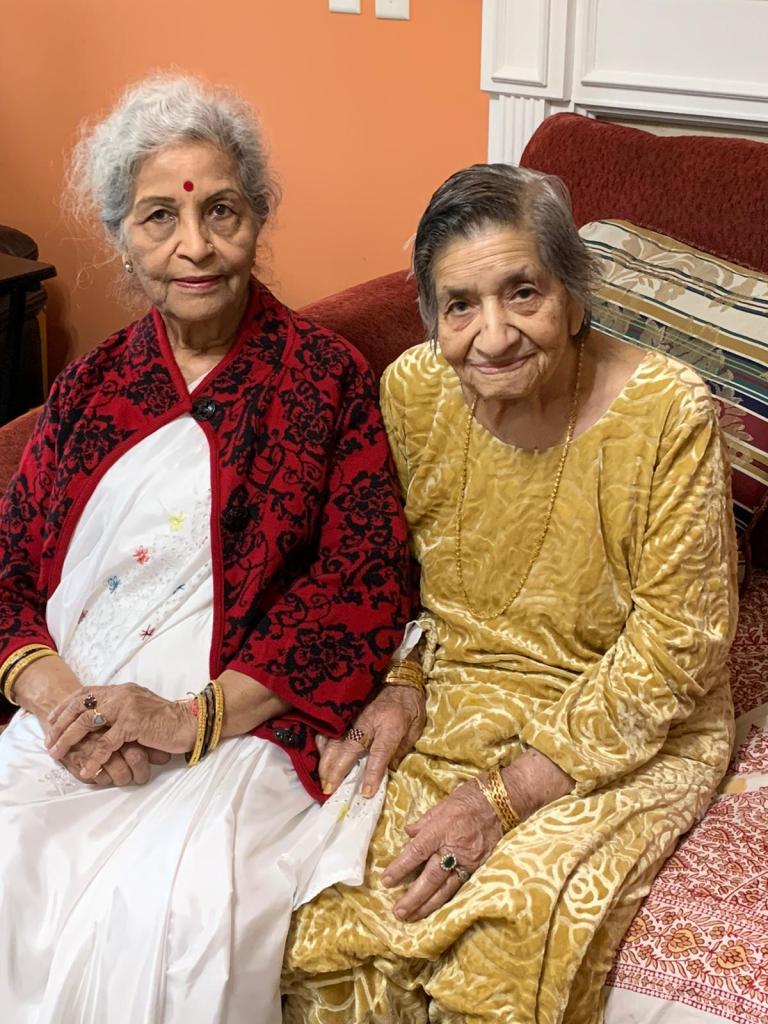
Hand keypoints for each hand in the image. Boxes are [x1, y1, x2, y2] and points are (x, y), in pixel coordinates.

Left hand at [45, 683, 197, 780]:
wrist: (190, 722)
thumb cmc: (165, 720)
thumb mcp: (138, 708)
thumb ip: (120, 710)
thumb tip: (98, 721)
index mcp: (121, 690)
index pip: (85, 693)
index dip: (65, 707)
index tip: (52, 721)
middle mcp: (121, 694)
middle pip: (80, 706)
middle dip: (60, 725)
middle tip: (49, 742)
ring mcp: (126, 707)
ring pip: (87, 723)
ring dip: (68, 740)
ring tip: (57, 754)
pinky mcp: (133, 724)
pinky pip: (106, 744)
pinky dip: (94, 758)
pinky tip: (86, 769)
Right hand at [319, 685, 425, 797]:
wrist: (399, 679)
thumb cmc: (410, 705)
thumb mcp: (416, 728)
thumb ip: (402, 750)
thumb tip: (389, 771)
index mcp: (391, 725)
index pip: (380, 753)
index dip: (372, 773)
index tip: (365, 792)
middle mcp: (369, 721)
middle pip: (349, 748)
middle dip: (337, 770)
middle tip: (329, 789)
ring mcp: (354, 715)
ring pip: (335, 740)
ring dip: (327, 762)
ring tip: (323, 780)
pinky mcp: (346, 712)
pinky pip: (331, 729)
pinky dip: (323, 744)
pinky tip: (320, 756)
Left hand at [381, 777, 501, 921]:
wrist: (502, 802)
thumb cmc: (470, 798)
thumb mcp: (442, 805)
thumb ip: (424, 823)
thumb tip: (409, 834)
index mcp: (440, 830)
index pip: (416, 853)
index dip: (400, 868)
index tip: (386, 881)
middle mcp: (453, 849)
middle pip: (430, 878)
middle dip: (413, 897)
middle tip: (398, 911)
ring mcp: (468, 861)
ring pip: (445, 889)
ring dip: (428, 906)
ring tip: (413, 917)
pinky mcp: (478, 868)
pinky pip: (459, 887)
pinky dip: (446, 899)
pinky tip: (436, 908)